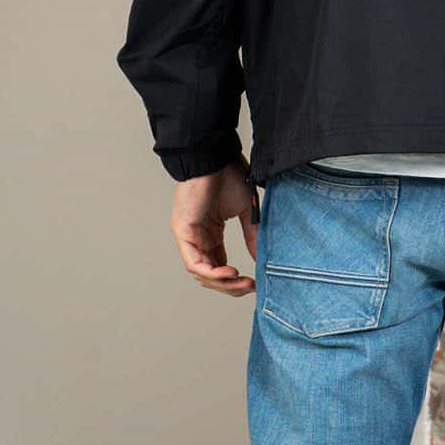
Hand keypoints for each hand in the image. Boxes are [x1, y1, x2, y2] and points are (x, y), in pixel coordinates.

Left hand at [170, 163, 257, 296]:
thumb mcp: (246, 211)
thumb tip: (261, 259)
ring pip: (201, 273)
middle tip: (249, 288)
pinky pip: (194, 263)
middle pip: (210, 274)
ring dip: (223, 283)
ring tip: (242, 283)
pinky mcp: (183, 232)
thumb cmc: (228, 175)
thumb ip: (252, 235)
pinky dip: (212, 272)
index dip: (235, 280)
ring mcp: (188, 236)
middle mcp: (197, 237)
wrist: (215, 156)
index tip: (254, 283)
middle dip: (230, 286)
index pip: (219, 266)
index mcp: (210, 233)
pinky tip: (229, 273)